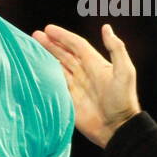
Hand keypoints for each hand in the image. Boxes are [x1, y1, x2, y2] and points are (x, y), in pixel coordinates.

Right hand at [32, 23, 140, 147]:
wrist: (117, 128)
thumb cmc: (123, 100)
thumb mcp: (124, 72)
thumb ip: (116, 49)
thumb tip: (106, 27)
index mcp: (95, 63)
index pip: (76, 45)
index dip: (63, 36)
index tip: (48, 29)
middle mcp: (84, 72)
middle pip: (64, 54)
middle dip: (50, 44)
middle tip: (35, 35)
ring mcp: (75, 86)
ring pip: (58, 66)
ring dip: (46, 56)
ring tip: (32, 47)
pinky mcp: (69, 99)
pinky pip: (54, 84)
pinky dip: (45, 75)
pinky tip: (35, 69)